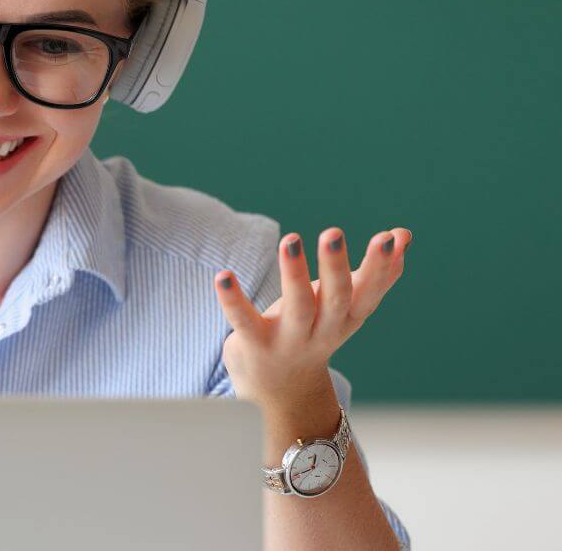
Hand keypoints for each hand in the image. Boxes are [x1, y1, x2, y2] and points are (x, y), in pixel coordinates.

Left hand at [213, 227, 411, 409]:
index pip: (369, 293)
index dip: (382, 268)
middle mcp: (323, 331)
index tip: (390, 238)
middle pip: (335, 299)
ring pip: (297, 307)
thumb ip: (375, 274)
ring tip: (290, 239)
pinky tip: (223, 276)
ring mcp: (289, 341)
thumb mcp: (347, 309)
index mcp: (347, 319)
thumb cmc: (315, 334)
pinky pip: (243, 321)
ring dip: (294, 273)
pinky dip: (233, 299)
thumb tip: (404, 234)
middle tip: (333, 233)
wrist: (282, 395)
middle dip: (336, 266)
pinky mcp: (255, 346)